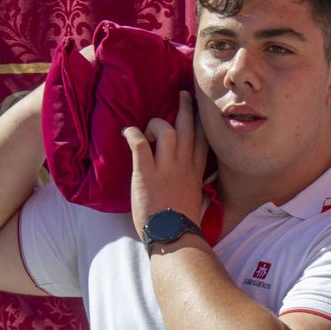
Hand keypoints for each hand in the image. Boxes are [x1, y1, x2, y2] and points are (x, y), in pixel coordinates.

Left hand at [123, 90, 208, 237]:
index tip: (201, 109)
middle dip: (186, 107)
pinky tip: (127, 132)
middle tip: (183, 94)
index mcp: (196, 172)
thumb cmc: (182, 222)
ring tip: (149, 127)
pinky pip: (140, 145)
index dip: (202, 121)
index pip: (203, 139)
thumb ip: (196, 187)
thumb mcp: (196, 200)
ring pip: (167, 131)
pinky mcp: (146, 174)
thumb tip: (198, 186)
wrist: (174, 235)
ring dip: (157, 124)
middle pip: (188, 127)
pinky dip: (133, 134)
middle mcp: (184, 165)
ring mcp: (166, 168)